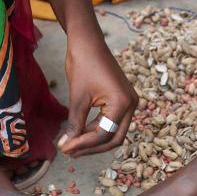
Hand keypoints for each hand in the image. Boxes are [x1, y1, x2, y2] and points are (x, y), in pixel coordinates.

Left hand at [57, 37, 137, 157]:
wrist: (88, 43)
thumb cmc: (83, 65)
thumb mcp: (77, 98)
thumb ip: (74, 124)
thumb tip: (66, 146)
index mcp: (122, 103)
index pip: (104, 134)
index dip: (83, 144)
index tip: (65, 148)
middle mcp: (131, 105)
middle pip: (113, 138)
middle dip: (91, 147)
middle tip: (70, 152)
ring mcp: (128, 103)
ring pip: (113, 133)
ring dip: (93, 140)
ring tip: (71, 145)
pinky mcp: (122, 101)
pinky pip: (111, 122)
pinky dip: (96, 130)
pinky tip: (79, 134)